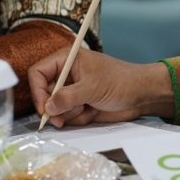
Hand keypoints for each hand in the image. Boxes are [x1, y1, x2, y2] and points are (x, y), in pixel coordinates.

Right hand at [27, 47, 174, 126]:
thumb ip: (68, 97)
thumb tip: (48, 108)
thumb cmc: (121, 82)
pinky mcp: (79, 105)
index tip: (44, 108)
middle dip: (53, 108)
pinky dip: (78, 118)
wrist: (141, 95)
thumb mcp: (92, 88)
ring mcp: (72, 91)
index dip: (37, 91)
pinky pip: (68, 116)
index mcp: (66, 60)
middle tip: (60, 120)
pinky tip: (92, 112)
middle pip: (44, 93)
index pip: (38, 73)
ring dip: (69, 114)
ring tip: (87, 108)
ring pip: (55, 108)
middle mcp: (66, 75)